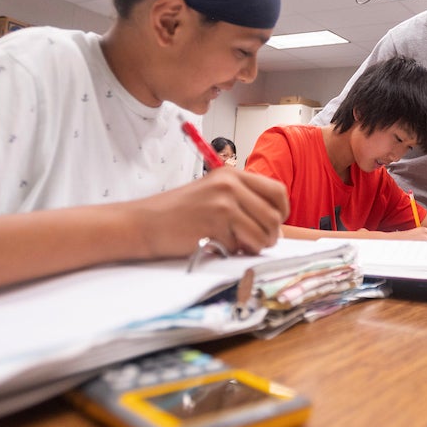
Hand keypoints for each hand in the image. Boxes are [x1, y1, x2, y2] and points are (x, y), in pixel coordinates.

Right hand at [133, 168, 288, 256]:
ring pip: (263, 234)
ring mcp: (223, 204)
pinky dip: (233, 252)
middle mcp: (230, 185)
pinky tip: (217, 246)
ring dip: (254, 247)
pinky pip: (241, 247)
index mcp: (232, 174)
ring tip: (237, 246)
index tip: (275, 224)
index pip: (277, 191)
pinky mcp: (216, 225)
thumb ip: (243, 202)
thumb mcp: (213, 194)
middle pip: (274, 216)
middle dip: (271, 236)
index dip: (282, 212)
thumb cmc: (178, 212)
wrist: (145, 223)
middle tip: (257, 243)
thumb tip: (276, 227)